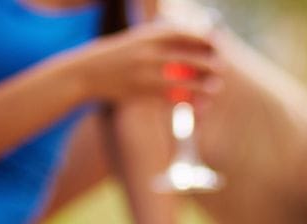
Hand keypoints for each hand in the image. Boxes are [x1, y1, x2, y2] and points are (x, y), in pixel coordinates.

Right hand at [78, 23, 219, 102]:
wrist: (85, 73)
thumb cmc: (115, 57)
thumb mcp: (136, 41)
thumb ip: (159, 40)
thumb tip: (189, 42)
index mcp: (147, 36)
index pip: (183, 34)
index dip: (204, 38)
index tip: (217, 44)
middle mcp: (148, 52)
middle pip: (187, 57)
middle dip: (209, 63)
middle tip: (221, 68)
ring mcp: (144, 73)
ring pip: (182, 81)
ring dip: (202, 86)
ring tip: (216, 88)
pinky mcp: (141, 92)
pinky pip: (171, 98)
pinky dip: (188, 102)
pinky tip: (201, 106)